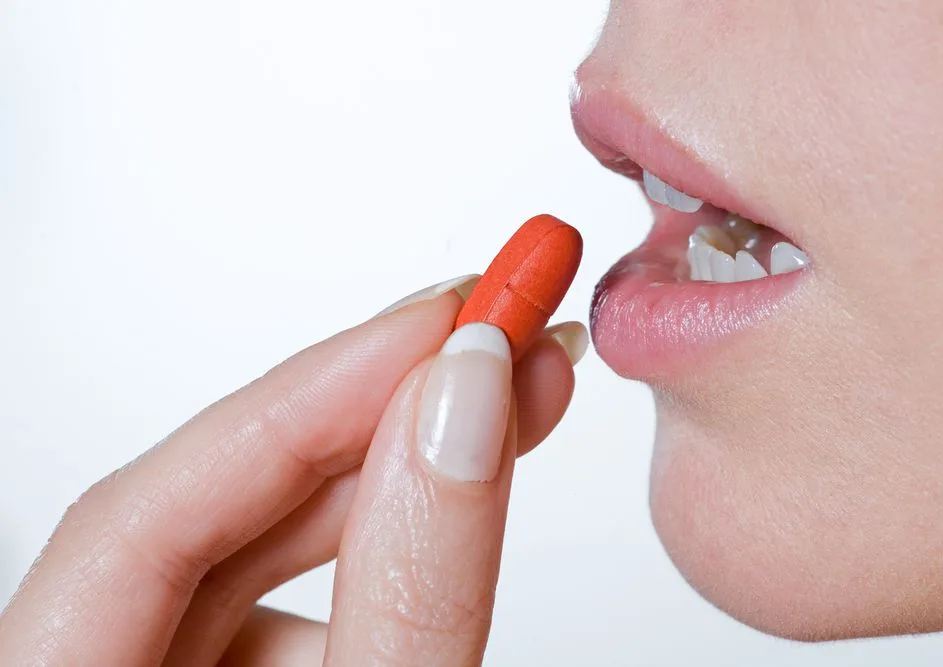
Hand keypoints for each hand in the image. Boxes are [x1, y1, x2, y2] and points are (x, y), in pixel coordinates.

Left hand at [0, 275, 586, 665]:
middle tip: (500, 330)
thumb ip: (407, 585)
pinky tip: (457, 499)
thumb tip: (461, 402)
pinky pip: (292, 598)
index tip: (447, 322)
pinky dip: (386, 548)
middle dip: (378, 416)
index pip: (142, 514)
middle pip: (214, 514)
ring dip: (398, 477)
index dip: (308, 403)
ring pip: (264, 554)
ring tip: (514, 401)